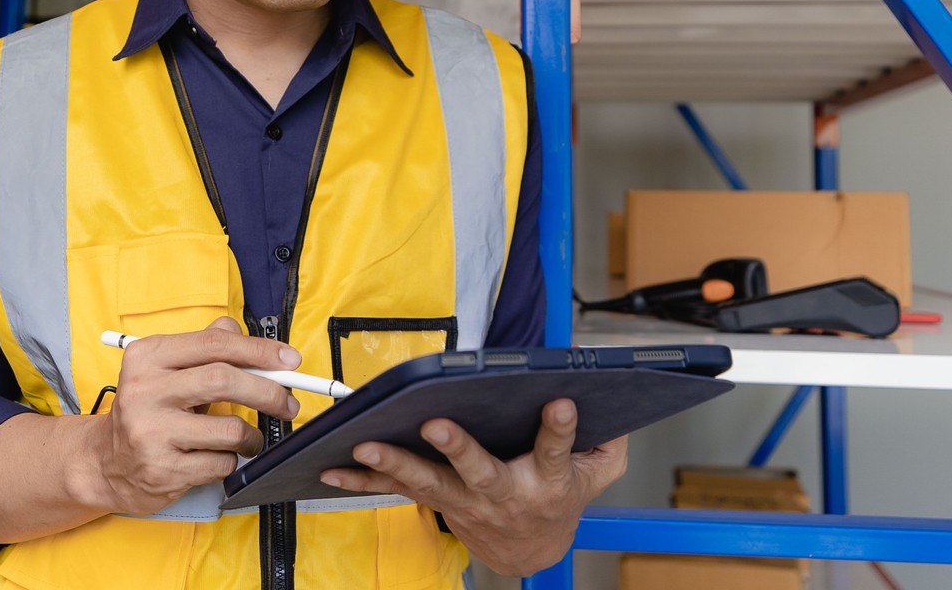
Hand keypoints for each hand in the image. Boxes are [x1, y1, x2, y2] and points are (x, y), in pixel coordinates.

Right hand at [80, 317, 302, 515]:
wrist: (105, 462)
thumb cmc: (149, 410)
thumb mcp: (166, 369)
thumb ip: (205, 346)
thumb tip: (246, 334)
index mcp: (148, 357)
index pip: (215, 344)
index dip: (260, 350)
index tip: (290, 360)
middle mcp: (144, 391)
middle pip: (224, 380)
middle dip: (269, 392)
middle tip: (289, 403)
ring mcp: (150, 433)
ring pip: (229, 429)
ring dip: (252, 436)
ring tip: (248, 438)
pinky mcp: (161, 469)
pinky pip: (220, 463)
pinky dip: (231, 460)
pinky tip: (217, 456)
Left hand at [318, 399, 627, 576]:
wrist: (530, 551)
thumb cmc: (561, 497)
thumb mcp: (599, 474)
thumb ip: (610, 440)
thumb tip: (616, 399)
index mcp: (547, 479)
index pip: (556, 449)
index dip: (559, 428)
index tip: (560, 403)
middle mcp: (503, 491)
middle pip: (479, 469)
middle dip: (457, 446)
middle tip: (436, 423)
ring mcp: (465, 500)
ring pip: (427, 481)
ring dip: (395, 463)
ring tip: (367, 443)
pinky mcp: (437, 502)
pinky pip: (396, 490)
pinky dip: (364, 479)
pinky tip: (335, 466)